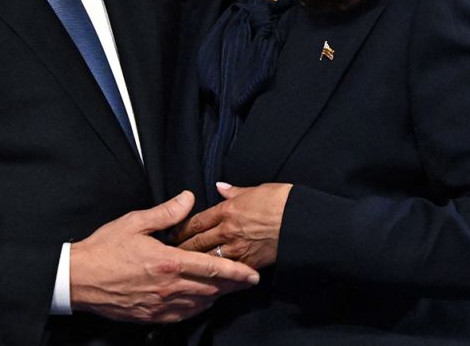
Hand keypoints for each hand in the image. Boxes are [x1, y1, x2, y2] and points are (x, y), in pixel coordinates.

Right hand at [69, 190, 259, 323]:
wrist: (78, 278)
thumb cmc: (104, 248)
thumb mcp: (135, 222)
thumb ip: (166, 212)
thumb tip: (188, 199)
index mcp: (167, 262)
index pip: (212, 268)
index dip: (236, 272)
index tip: (252, 274)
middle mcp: (168, 287)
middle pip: (211, 290)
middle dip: (232, 286)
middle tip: (247, 281)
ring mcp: (159, 305)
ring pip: (199, 304)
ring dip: (216, 297)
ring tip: (228, 289)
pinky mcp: (149, 316)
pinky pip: (182, 315)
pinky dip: (196, 308)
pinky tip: (200, 302)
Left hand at [175, 182, 291, 270]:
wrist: (302, 221)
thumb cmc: (282, 200)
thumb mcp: (257, 189)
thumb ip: (235, 192)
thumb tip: (220, 187)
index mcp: (227, 210)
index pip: (196, 222)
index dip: (180, 229)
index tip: (170, 235)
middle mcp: (227, 231)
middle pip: (196, 243)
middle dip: (180, 250)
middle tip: (168, 255)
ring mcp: (237, 249)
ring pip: (207, 259)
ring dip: (194, 265)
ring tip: (182, 270)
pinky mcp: (250, 264)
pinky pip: (227, 272)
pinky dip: (216, 276)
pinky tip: (208, 281)